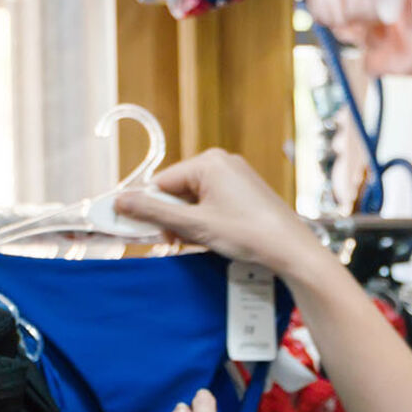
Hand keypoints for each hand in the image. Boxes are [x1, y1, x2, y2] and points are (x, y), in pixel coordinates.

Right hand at [115, 150, 329, 279]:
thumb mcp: (194, 226)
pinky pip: (211, 202)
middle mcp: (222, 162)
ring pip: (194, 200)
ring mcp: (235, 176)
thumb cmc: (247, 233)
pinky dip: (204, 221)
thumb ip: (154, 213)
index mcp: (208, 162)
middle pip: (177, 190)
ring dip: (187, 223)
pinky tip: (211, 238)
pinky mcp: (244, 192)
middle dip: (172, 218)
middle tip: (173, 243)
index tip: (139, 230)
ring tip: (197, 242)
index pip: (162, 182)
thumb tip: (120, 202)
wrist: (290, 249)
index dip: (150, 209)